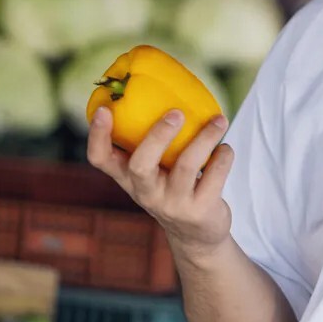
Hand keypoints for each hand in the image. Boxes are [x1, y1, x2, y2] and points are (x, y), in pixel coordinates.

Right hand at [87, 106, 234, 256]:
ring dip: (204, 138)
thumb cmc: (172, 186)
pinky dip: (223, 157)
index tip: (104, 109)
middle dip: (157, 136)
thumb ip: (152, 142)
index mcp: (128, 178)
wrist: (197, 235)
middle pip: (141, 165)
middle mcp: (146, 193)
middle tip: (176, 112)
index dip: (97, 136)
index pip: (100, 159)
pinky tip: (225, 148)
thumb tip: (163, 86)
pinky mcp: (199, 212)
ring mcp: (172, 205)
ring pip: (186, 167)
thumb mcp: (155, 170)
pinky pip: (214, 176)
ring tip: (219, 120)